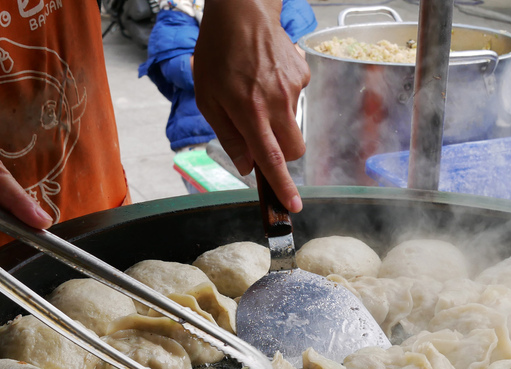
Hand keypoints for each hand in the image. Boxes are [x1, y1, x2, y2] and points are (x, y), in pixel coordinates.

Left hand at [193, 0, 308, 211]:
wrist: (243, 11)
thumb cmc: (218, 53)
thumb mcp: (208, 99)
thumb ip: (229, 136)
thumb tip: (246, 166)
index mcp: (250, 112)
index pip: (272, 160)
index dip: (283, 187)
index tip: (294, 206)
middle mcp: (277, 103)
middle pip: (294, 151)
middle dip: (282, 156)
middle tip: (261, 141)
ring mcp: (294, 88)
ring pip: (294, 125)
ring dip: (278, 124)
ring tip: (255, 94)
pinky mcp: (303, 75)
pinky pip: (296, 100)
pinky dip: (282, 98)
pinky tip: (265, 77)